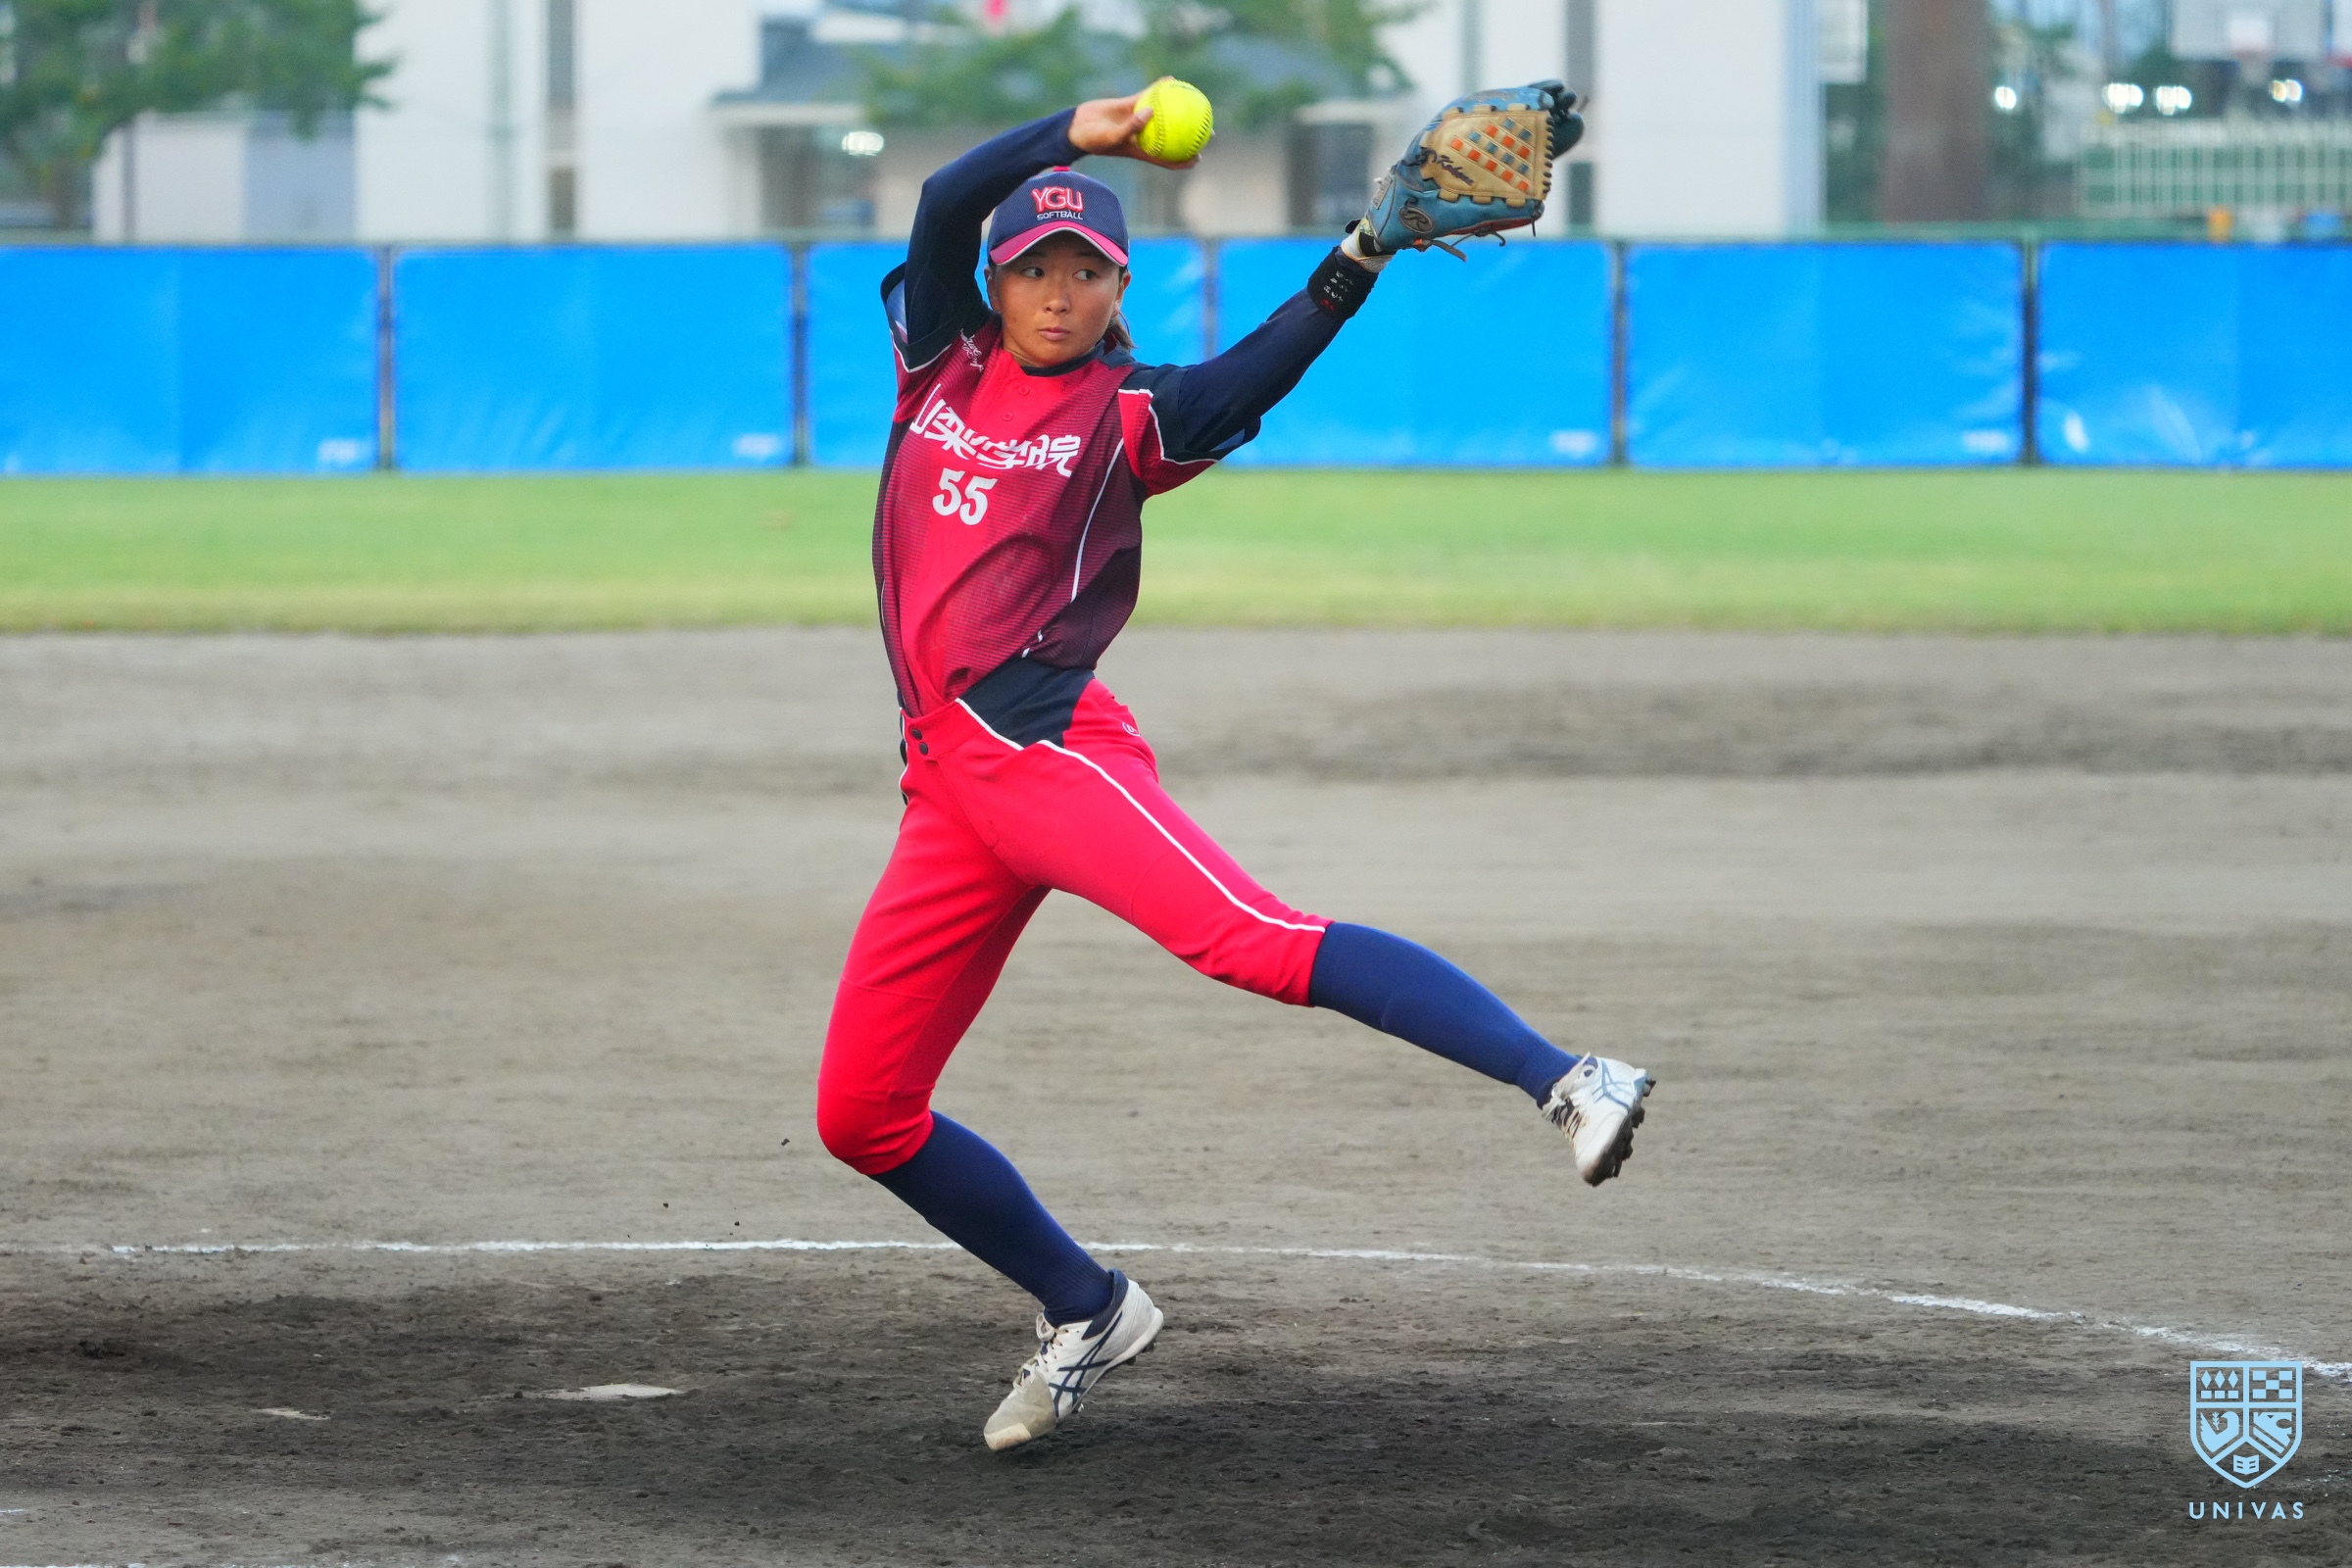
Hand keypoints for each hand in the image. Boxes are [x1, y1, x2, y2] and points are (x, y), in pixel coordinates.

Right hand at [1068, 88, 1199, 169]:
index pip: (1167, 160)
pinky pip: (1148, 95)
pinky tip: (1171, 80)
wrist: (1075, 125)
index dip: (1183, 161)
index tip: (1198, 159)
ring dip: (1179, 109)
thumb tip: (1150, 112)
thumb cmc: (1092, 139)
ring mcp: (1137, 119)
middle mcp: (1143, 136)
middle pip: (1172, 139)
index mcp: (1141, 151)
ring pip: (1164, 115)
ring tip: (1196, 100)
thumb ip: (1131, 127)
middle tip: (1207, 131)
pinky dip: (1159, 88)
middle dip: (1190, 137)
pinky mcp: (1129, 104)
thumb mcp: (1111, 137)